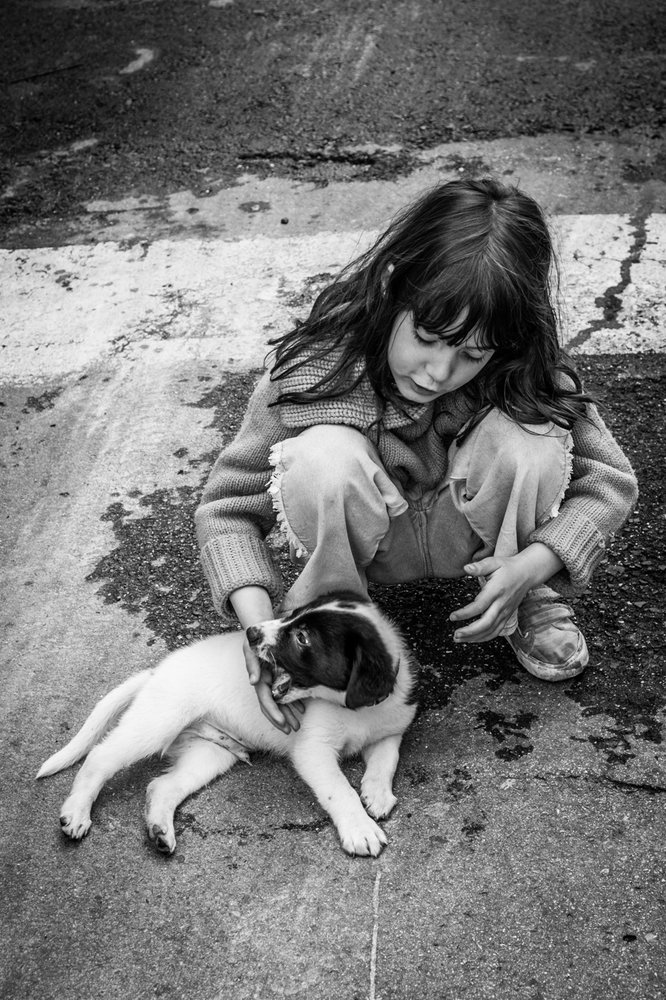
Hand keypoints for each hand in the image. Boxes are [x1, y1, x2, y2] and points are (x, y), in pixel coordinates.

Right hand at [242, 635, 304, 733]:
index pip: (265, 700)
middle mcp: (265, 682)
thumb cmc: (254, 638)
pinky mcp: (279, 675)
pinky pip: (286, 692)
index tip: (283, 724)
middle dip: (281, 719)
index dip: (273, 713)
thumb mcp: (250, 648)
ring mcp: (272, 680)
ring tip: (298, 725)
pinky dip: (293, 701)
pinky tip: (302, 709)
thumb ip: (252, 664)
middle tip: (293, 730)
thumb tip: (253, 682)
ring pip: (280, 701)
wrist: (259, 628)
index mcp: (258, 678)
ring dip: (288, 714)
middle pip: (272, 705)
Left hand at [449, 544, 563, 642]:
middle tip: (455, 634)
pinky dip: (484, 637)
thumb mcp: (494, 562)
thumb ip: (479, 566)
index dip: (465, 614)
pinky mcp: (507, 616)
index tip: (452, 617)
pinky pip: (496, 631)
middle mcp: (501, 604)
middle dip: (469, 631)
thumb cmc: (508, 567)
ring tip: (459, 639)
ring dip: (474, 637)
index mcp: (496, 591)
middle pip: (486, 623)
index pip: (480, 606)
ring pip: (491, 630)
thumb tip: (466, 568)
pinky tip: (472, 639)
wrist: (527, 573)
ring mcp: (505, 612)